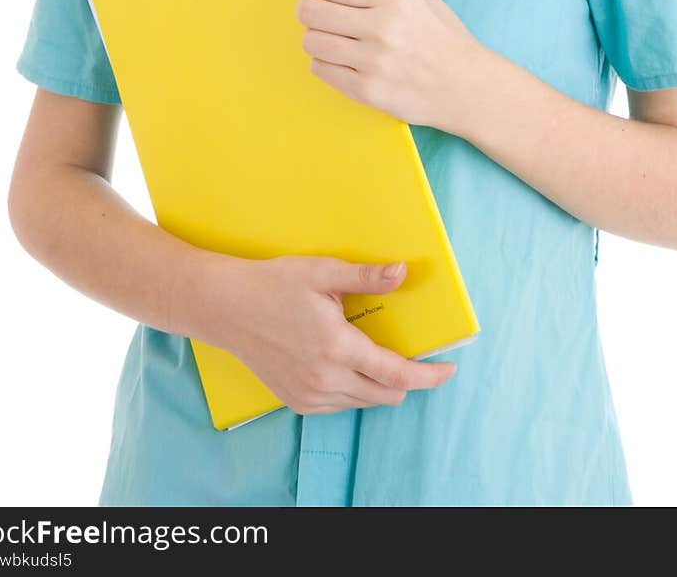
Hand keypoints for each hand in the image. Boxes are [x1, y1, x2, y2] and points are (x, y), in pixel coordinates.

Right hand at [209, 254, 456, 414]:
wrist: (227, 307)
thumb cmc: (274, 284)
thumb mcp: (323, 273)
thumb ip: (366, 276)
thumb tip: (403, 272)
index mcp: (337, 347)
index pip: (396, 374)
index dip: (428, 375)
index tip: (449, 368)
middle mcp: (325, 379)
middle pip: (386, 394)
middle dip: (408, 379)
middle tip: (414, 355)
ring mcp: (309, 395)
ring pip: (364, 401)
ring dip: (380, 384)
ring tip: (378, 355)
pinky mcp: (297, 401)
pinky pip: (340, 405)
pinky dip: (354, 390)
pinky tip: (348, 364)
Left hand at [294, 0, 481, 131]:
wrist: (467, 87)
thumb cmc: (442, 35)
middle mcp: (383, 29)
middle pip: (312, 11)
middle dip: (308, 9)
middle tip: (316, 12)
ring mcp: (373, 62)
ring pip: (311, 41)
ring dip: (315, 37)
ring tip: (331, 37)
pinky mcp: (367, 91)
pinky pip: (320, 69)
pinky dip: (324, 62)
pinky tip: (341, 59)